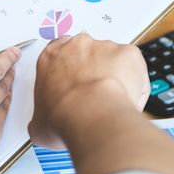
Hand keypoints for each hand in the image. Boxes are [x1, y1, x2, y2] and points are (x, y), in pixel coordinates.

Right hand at [28, 34, 149, 147]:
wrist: (91, 115)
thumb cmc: (64, 114)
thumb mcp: (38, 122)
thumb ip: (41, 116)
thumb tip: (42, 127)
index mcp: (51, 56)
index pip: (59, 53)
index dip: (67, 70)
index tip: (70, 82)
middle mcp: (77, 46)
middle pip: (87, 54)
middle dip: (91, 71)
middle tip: (92, 95)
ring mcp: (103, 47)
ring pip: (112, 59)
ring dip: (114, 76)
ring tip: (112, 101)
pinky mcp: (127, 53)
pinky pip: (135, 67)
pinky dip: (135, 82)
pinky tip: (128, 99)